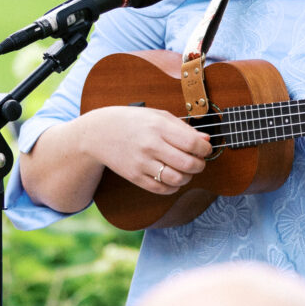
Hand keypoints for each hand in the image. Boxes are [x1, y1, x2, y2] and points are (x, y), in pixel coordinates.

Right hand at [78, 105, 210, 194]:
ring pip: (177, 180)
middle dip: (200, 165)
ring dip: (188, 177)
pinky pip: (162, 189)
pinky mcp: (135, 177)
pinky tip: (173, 178)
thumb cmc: (132, 121)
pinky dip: (173, 187)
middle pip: (188, 164)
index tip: (205, 149)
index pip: (192, 143)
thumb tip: (206, 140)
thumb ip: (183, 128)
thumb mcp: (157, 115)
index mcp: (158, 127)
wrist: (98, 133)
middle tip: (199, 161)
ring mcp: (141, 163)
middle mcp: (150, 146)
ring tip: (186, 170)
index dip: (205, 149)